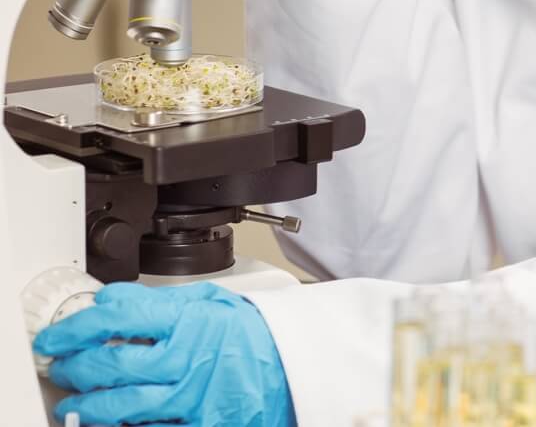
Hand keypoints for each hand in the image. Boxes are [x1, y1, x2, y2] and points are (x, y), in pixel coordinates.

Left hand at [33, 282, 294, 426]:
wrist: (297, 367)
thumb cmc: (257, 334)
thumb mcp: (214, 302)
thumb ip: (164, 302)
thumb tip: (112, 300)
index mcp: (192, 321)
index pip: (119, 318)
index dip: (78, 327)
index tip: (58, 335)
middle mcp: (189, 360)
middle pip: (111, 364)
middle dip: (75, 367)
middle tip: (63, 365)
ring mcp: (192, 398)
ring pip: (120, 406)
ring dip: (88, 404)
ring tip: (76, 401)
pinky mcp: (199, 426)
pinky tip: (110, 420)